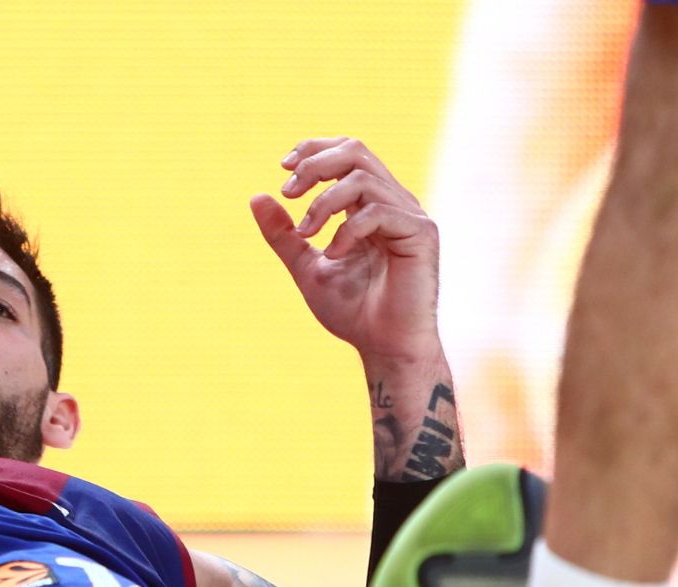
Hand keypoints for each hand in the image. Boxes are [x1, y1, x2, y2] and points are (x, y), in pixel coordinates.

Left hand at [250, 137, 440, 366]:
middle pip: (356, 151)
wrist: (383, 347)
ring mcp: (409, 216)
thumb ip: (284, 235)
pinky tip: (334, 254)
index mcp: (368, 205)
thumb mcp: (305, 267)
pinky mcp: (421, 234)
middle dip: (315, 164)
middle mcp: (392, 203)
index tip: (284, 167)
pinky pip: (378, 212)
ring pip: (363, 178)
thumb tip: (256, 197)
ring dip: (323, 202)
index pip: (346, 153)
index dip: (314, 149)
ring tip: (306, 232)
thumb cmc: (352, 310)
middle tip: (288, 191)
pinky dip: (347, 230)